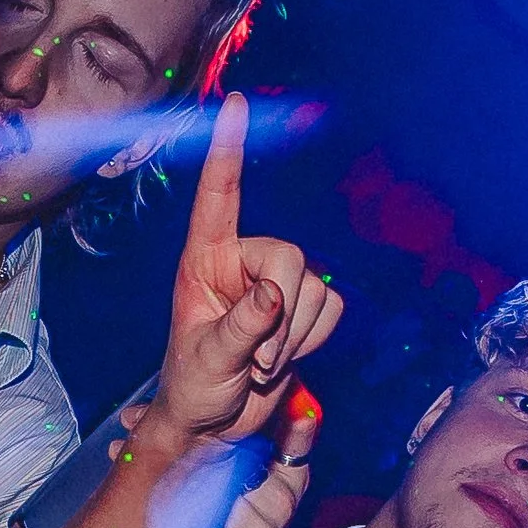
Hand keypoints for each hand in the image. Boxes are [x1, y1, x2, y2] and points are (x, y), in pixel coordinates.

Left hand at [146, 97, 343, 454]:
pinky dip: (315, 338)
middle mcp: (240, 261)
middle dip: (283, 315)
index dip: (229, 148)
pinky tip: (284, 359)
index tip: (236, 102)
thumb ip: (242, 325)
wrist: (215, 425)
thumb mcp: (209, 359)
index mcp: (204, 259)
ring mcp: (274, 284)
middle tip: (259, 360)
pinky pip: (332, 308)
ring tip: (262, 364)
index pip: (219, 195)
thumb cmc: (195, 388)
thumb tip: (275, 292)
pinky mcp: (302, 308)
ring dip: (297, 336)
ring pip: (316, 287)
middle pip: (289, 257)